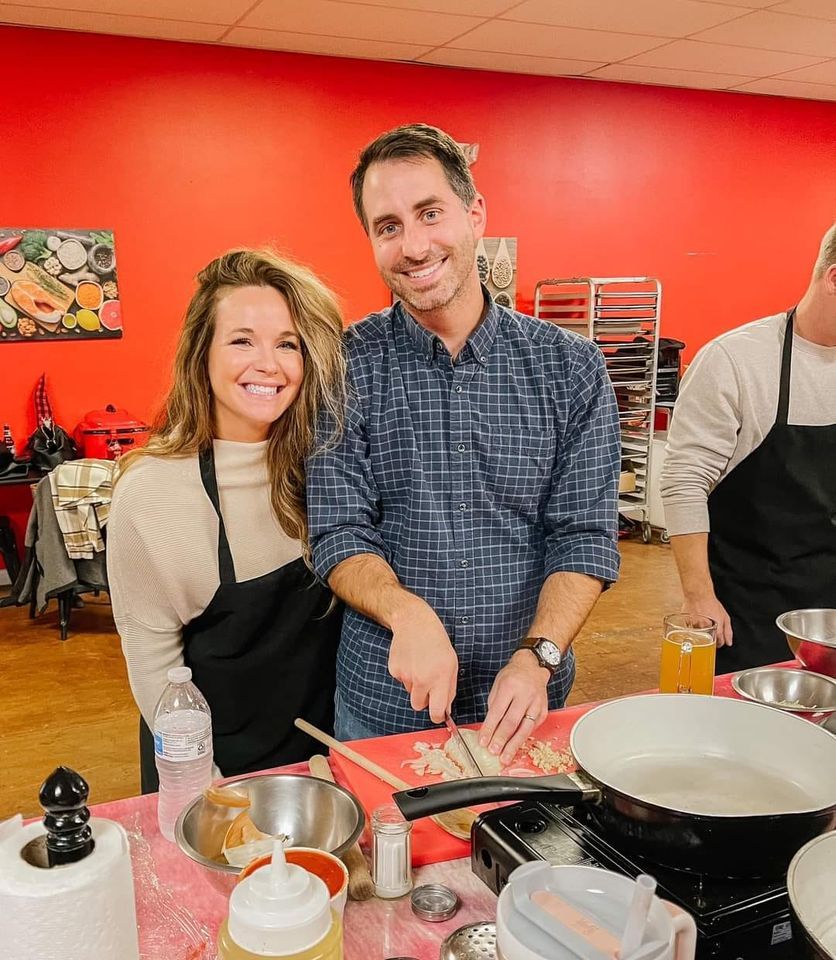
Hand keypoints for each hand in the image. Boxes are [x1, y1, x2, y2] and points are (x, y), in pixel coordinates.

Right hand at [388, 598, 457, 722]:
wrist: (415, 623)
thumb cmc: (437, 643)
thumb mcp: (452, 665)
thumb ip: (449, 690)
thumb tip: (445, 710)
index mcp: (440, 678)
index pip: (436, 711)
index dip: (437, 717)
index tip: (438, 715)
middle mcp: (422, 678)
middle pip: (418, 706)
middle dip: (424, 700)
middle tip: (428, 684)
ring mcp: (406, 674)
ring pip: (410, 692)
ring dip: (415, 684)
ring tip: (420, 665)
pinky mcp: (394, 669)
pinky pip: (401, 681)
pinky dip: (406, 674)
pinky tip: (411, 660)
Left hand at [479, 651, 549, 764]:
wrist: (532, 667)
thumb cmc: (512, 676)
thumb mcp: (498, 685)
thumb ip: (494, 705)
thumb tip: (489, 728)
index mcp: (510, 686)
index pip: (497, 712)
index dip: (489, 728)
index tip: (483, 741)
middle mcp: (525, 695)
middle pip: (512, 722)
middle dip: (501, 739)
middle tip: (494, 751)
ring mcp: (536, 703)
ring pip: (525, 728)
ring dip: (514, 745)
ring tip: (506, 756)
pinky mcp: (543, 710)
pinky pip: (533, 727)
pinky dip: (524, 738)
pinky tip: (517, 746)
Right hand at [683, 592, 732, 646]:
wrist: (698, 594)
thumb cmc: (711, 603)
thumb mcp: (725, 616)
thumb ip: (728, 631)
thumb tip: (729, 642)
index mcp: (716, 627)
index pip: (719, 642)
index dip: (720, 643)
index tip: (719, 642)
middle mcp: (705, 628)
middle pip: (708, 640)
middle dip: (710, 638)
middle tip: (710, 631)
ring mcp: (695, 626)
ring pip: (698, 636)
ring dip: (701, 632)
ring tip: (702, 623)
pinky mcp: (687, 623)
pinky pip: (690, 630)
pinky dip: (693, 628)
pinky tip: (696, 621)